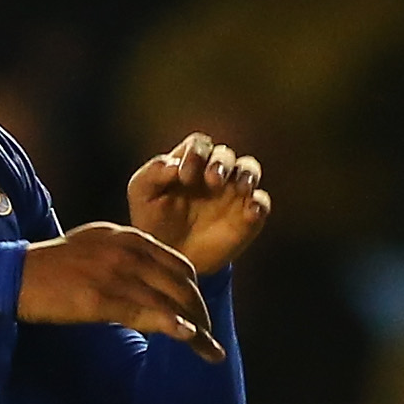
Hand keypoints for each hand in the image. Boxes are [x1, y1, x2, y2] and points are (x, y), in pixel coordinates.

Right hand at [16, 222, 223, 361]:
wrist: (16, 274)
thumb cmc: (53, 267)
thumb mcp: (95, 248)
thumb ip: (126, 259)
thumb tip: (149, 284)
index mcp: (128, 237)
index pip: (179, 264)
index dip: (195, 291)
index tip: (199, 314)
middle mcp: (127, 251)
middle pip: (182, 284)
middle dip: (201, 313)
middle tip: (210, 339)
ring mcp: (115, 273)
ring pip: (170, 301)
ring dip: (197, 328)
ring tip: (208, 351)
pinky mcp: (101, 297)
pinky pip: (146, 313)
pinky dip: (172, 326)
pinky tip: (188, 338)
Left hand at [127, 132, 271, 271]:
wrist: (170, 259)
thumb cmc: (153, 220)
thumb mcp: (143, 194)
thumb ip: (153, 174)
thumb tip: (172, 164)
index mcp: (190, 162)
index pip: (199, 145)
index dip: (195, 154)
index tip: (184, 177)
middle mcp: (215, 172)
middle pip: (225, 154)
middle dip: (220, 163)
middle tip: (212, 181)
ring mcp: (234, 193)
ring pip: (250, 169)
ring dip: (247, 174)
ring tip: (241, 188)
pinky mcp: (248, 216)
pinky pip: (261, 203)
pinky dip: (259, 204)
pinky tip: (250, 212)